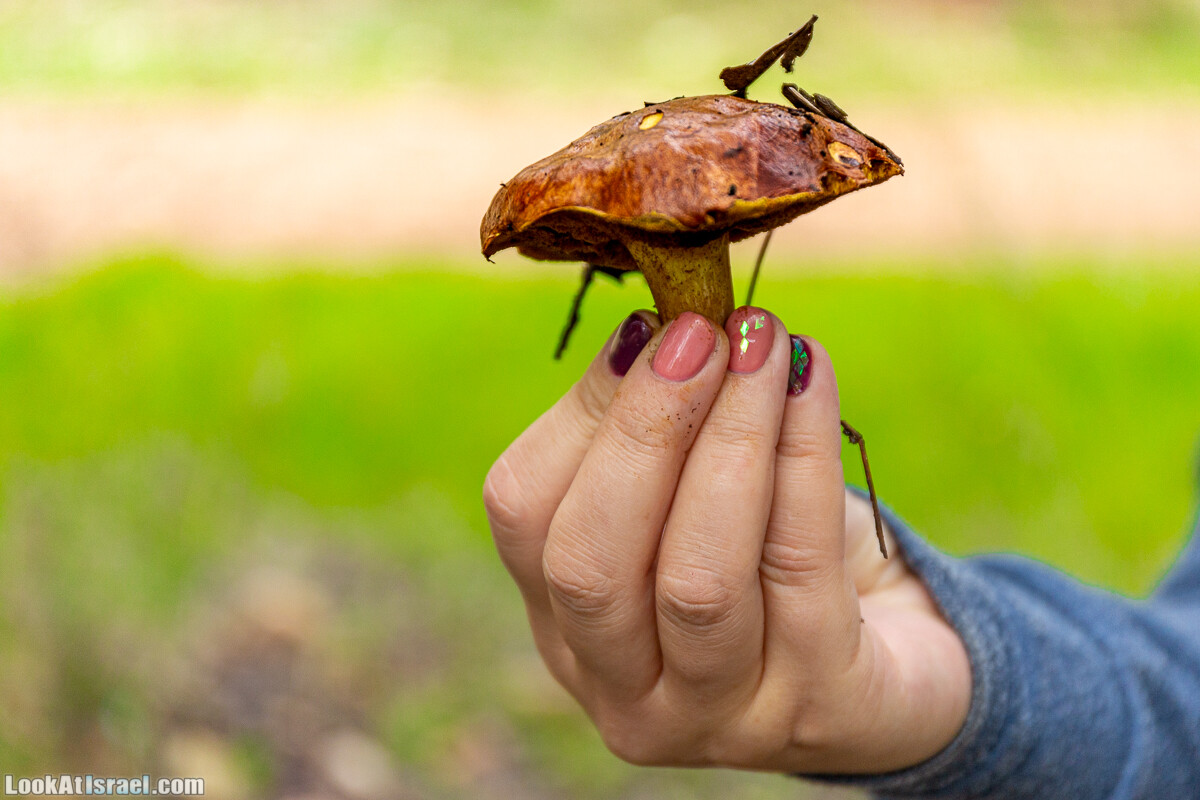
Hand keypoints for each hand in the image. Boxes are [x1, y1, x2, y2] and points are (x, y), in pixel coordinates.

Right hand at [483, 307, 970, 773]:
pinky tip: (813, 381)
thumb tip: (649, 331)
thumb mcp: (694, 498)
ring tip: (764, 342)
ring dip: (730, 435)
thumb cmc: (774, 561)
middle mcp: (623, 694)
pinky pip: (800, 564)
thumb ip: (657, 434)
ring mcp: (717, 718)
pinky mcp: (817, 709)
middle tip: (699, 332)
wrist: (896, 663)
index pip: (526, 519)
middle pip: (589, 564)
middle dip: (643, 430)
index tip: (644, 328)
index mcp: (567, 630)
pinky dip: (805, 455)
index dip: (580, 416)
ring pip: (696, 576)